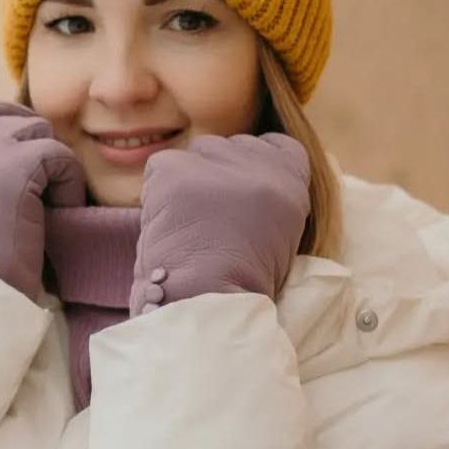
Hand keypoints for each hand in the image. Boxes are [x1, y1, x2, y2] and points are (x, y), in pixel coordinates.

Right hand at [0, 100, 86, 300]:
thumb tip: (26, 143)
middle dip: (41, 156)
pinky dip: (69, 187)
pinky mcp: (14, 167)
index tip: (36, 165)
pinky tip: (57, 219)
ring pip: (44, 136)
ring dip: (55, 171)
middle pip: (22, 122)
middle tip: (44, 199)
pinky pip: (62, 158)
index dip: (19, 130)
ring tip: (48, 211)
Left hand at [129, 133, 309, 314]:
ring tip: (186, 228)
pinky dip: (155, 195)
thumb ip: (264, 198)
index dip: (248, 167)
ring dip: (183, 184)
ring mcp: (218, 164)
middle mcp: (261, 164)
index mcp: (293, 181)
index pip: (274, 145)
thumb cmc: (239, 287)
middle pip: (227, 147)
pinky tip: (166, 227)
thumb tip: (235, 181)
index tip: (235, 196)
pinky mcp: (178, 171)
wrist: (210, 303)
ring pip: (193, 155)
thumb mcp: (277, 237)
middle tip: (205, 222)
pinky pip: (159, 167)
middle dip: (212, 177)